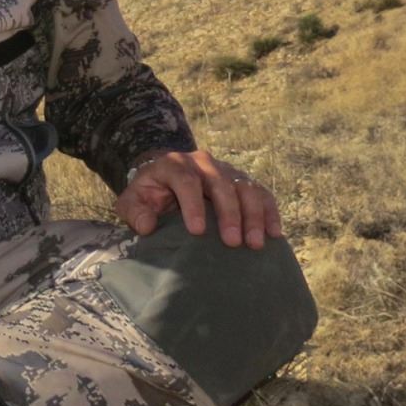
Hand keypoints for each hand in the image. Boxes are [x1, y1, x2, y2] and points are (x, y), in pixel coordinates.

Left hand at [116, 149, 282, 249]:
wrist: (165, 178)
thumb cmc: (148, 194)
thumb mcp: (132, 201)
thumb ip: (135, 212)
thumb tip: (147, 226)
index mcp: (174, 165)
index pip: (187, 182)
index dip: (193, 206)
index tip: (198, 232)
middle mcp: (203, 163)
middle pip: (221, 184)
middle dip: (229, 214)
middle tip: (233, 242)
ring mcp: (226, 170)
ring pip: (246, 188)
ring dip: (254, 216)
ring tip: (256, 243)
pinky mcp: (242, 181)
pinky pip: (261, 193)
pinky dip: (269, 212)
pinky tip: (274, 234)